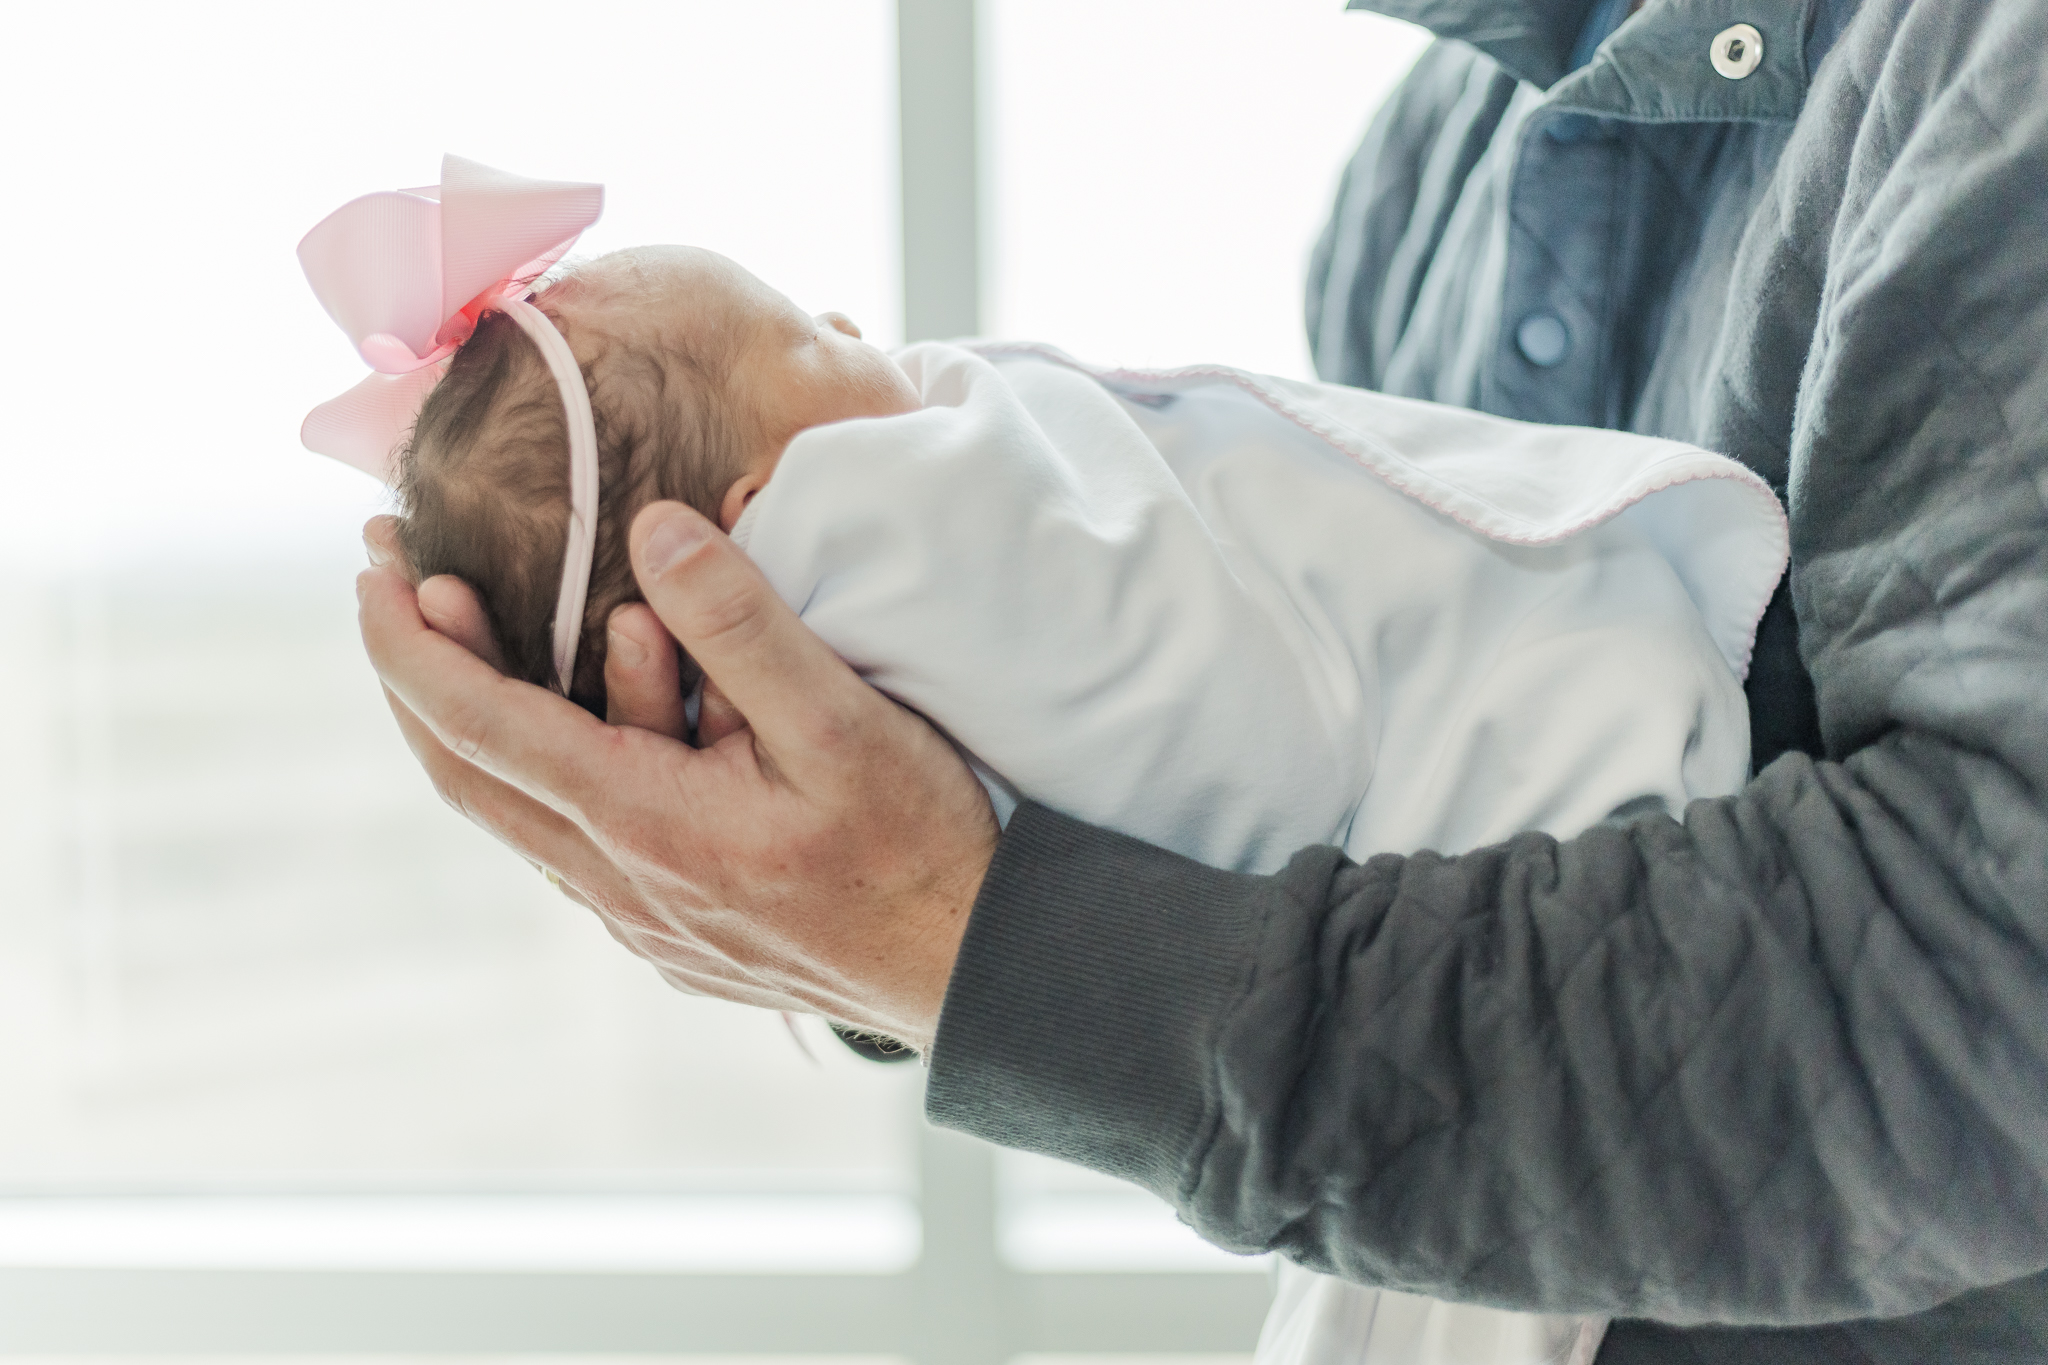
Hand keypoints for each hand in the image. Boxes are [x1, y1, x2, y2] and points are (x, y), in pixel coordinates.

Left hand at [358, 503, 998, 1051]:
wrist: (972, 968)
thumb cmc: (916, 844)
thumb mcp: (841, 719)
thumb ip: (742, 623)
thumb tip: (652, 530)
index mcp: (643, 821)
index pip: (477, 724)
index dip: (408, 642)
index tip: (376, 565)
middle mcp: (617, 882)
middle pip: (468, 774)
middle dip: (418, 669)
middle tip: (400, 579)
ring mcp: (639, 917)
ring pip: (522, 808)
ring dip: (492, 713)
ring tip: (508, 620)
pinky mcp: (670, 931)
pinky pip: (577, 836)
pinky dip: (554, 759)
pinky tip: (593, 714)